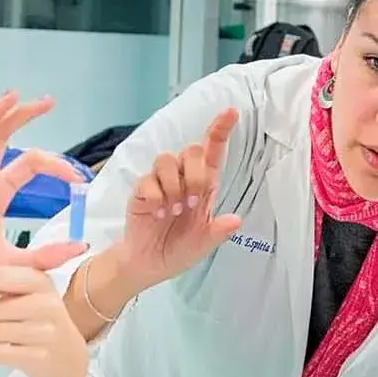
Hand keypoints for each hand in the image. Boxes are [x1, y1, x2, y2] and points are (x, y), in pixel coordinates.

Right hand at [108, 107, 242, 290]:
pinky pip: (148, 180)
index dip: (220, 130)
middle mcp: (182, 179)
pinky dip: (156, 198)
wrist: (149, 265)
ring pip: (167, 159)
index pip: (212, 152)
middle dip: (194, 176)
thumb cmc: (178, 250)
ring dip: (174, 185)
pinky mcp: (141, 191)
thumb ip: (218, 232)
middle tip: (191, 203)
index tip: (231, 112)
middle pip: (191, 150)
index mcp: (202, 186)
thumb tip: (236, 220)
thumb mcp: (204, 245)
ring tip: (174, 211)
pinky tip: (157, 214)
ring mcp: (160, 183)